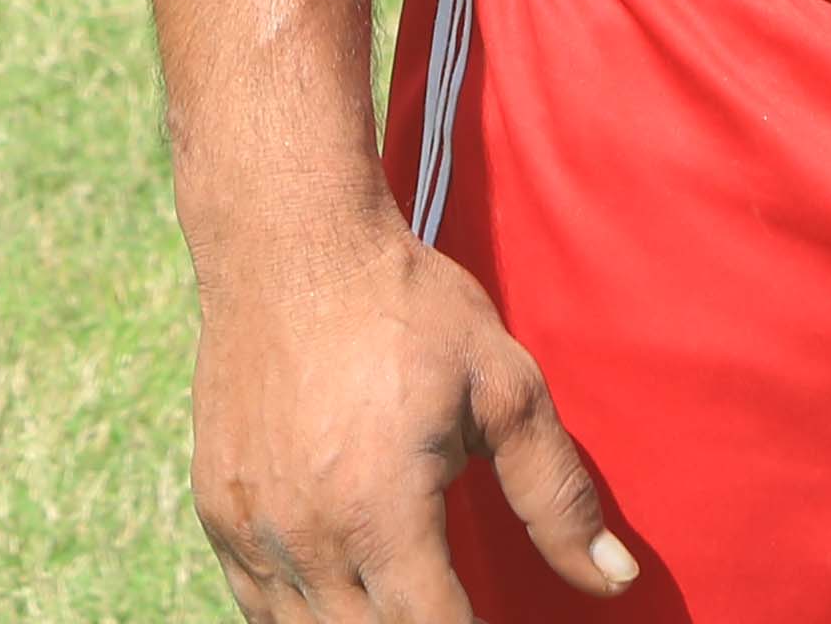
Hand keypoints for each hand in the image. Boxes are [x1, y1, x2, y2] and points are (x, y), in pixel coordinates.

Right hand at [187, 216, 637, 620]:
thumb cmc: (405, 308)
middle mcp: (307, 536)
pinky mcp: (217, 514)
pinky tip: (344, 597)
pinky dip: (302, 617)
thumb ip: (556, 494)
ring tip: (407, 598)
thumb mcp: (504, 387)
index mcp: (382, 511)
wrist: (289, 245)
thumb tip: (612, 581)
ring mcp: (251, 531)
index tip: (499, 623)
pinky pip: (256, 606)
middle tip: (458, 603)